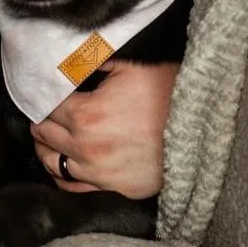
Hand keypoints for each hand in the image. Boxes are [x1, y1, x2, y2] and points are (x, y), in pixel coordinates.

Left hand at [31, 60, 178, 198]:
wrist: (205, 130)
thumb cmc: (169, 93)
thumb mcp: (129, 66)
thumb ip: (91, 60)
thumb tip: (67, 57)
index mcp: (85, 114)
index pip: (45, 106)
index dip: (41, 97)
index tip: (41, 92)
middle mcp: (86, 147)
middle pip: (44, 134)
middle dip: (41, 121)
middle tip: (44, 113)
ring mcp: (99, 173)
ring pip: (52, 163)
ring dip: (46, 148)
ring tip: (47, 138)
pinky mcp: (116, 189)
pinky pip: (73, 187)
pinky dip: (62, 175)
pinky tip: (62, 164)